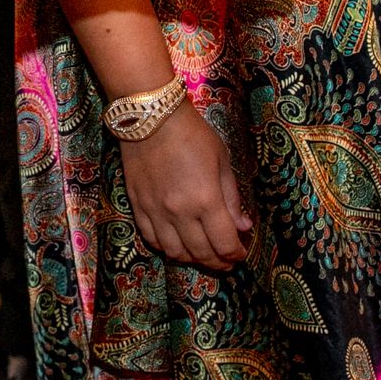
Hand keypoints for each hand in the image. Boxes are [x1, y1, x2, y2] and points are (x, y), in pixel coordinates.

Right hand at [118, 103, 251, 271]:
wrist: (150, 116)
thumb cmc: (192, 133)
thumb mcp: (221, 160)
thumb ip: (231, 197)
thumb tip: (242, 225)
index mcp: (206, 200)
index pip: (225, 243)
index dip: (236, 254)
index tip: (241, 253)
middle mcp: (180, 212)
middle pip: (202, 253)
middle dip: (218, 262)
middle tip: (226, 261)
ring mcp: (156, 211)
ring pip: (175, 252)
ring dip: (192, 259)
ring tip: (203, 255)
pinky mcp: (138, 206)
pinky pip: (152, 239)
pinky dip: (166, 248)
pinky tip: (177, 244)